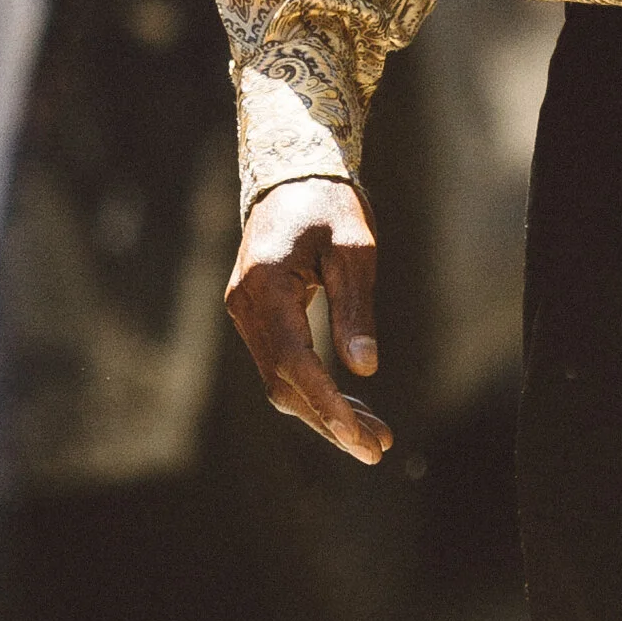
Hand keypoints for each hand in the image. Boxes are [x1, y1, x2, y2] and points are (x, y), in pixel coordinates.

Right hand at [224, 177, 391, 465]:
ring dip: (324, 413)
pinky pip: (279, 365)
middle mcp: (245, 304)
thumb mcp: (355, 248)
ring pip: (279, 381)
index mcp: (266, 285)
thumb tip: (364, 371)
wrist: (292, 172)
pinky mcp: (253, 315)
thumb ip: (356, 309)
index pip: (293, 362)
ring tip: (374, 437)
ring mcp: (243, 311)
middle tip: (378, 449)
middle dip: (330, 421)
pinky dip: (312, 391)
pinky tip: (349, 409)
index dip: (326, 405)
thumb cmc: (330, 203)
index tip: (359, 438)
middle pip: (283, 383)